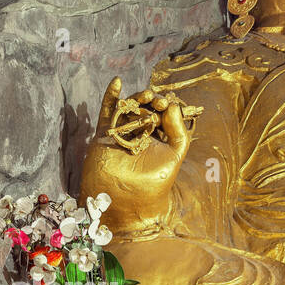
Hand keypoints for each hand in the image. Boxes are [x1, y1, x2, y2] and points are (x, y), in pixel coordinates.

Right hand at [80, 78, 191, 229]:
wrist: (125, 202)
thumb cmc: (153, 184)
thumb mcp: (174, 156)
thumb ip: (179, 131)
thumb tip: (173, 105)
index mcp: (157, 137)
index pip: (162, 114)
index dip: (165, 106)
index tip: (167, 104)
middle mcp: (139, 133)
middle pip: (145, 107)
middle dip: (151, 101)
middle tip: (156, 100)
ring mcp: (121, 132)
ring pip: (128, 108)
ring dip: (136, 97)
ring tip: (144, 95)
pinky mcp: (105, 134)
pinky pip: (107, 112)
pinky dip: (110, 97)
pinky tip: (117, 82)